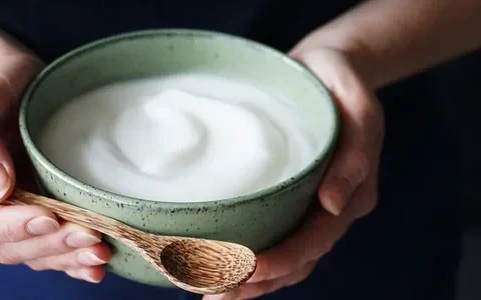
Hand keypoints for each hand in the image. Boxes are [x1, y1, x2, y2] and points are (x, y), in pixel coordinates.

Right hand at [0, 53, 110, 282]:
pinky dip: (71, 261)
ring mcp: (3, 220)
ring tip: (100, 252)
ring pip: (30, 253)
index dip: (8, 227)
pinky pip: (47, 248)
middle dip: (49, 244)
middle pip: (4, 246)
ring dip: (65, 257)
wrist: (15, 85)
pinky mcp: (31, 218)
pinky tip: (95, 266)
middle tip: (90, 236)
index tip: (47, 216)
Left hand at [204, 48, 384, 298]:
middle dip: (256, 281)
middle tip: (213, 292)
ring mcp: (312, 206)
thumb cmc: (343, 83)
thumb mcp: (357, 107)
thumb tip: (332, 205)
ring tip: (208, 290)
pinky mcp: (292, 198)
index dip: (283, 260)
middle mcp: (332, 208)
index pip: (316, 241)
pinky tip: (219, 264)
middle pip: (298, 261)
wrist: (330, 69)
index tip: (247, 269)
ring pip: (285, 258)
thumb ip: (354, 155)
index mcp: (352, 194)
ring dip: (249, 280)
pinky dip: (249, 257)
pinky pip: (274, 235)